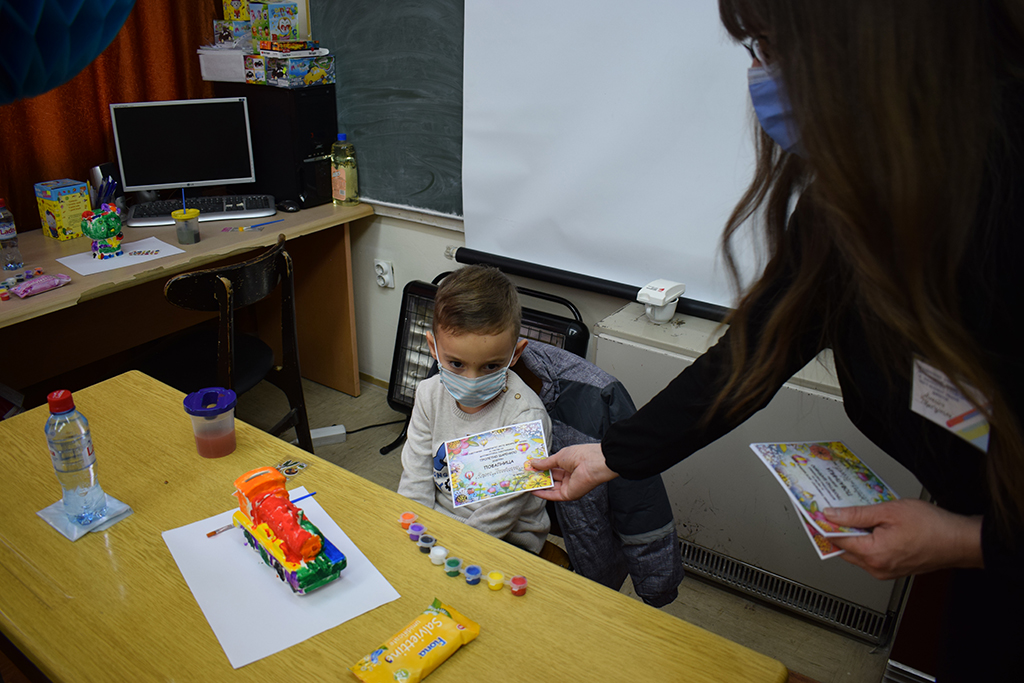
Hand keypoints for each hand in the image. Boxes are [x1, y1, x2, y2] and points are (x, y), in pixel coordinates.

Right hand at [530, 443, 617, 500]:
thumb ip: (546, 463)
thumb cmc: (580, 455)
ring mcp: (569, 486)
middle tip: (525, 475)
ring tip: (525, 483)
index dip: (541, 468)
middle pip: (550, 478)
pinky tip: (533, 490)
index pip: (552, 468)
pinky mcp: (568, 494)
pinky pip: (553, 495)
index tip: (530, 467)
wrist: (593, 463)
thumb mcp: (559, 457)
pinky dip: (543, 494)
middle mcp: (569, 476)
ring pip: (551, 488)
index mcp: (568, 465)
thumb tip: (533, 463)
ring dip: (538, 486)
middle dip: (538, 477)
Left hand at [824, 499, 982, 579]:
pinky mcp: (893, 569)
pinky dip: (865, 541)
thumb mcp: (889, 511)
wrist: (960, 541)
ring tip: (851, 514)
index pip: (836, 540)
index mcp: (874, 554)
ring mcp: (885, 571)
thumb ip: (857, 514)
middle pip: (843, 548)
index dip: (822, 524)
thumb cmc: (933, 526)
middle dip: (835, 529)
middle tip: (828, 510)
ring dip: (851, 535)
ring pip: (856, 552)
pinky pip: (870, 555)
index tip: (812, 513)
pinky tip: (868, 525)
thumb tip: (832, 515)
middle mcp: (877, 567)